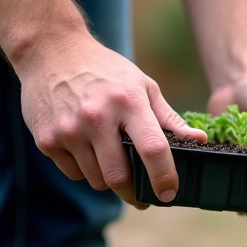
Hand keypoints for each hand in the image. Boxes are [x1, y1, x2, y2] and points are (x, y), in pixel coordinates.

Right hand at [16, 32, 206, 207]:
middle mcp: (97, 117)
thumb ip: (169, 118)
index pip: (152, 149)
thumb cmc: (105, 71)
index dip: (164, 177)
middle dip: (134, 193)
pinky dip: (84, 170)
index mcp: (128, 102)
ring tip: (111, 160)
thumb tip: (199, 141)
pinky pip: (73, 173)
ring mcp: (69, 130)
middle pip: (119, 176)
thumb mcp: (142, 85)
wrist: (51, 51)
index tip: (169, 194)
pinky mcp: (47, 139)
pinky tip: (86, 149)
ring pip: (96, 180)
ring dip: (108, 179)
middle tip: (142, 196)